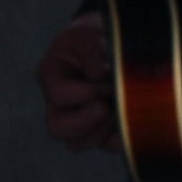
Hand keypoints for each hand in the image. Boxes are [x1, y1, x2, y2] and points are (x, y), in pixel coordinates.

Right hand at [39, 14, 120, 152]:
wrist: (103, 44)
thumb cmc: (92, 39)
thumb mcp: (88, 36)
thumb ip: (92, 50)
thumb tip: (98, 74)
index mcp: (52, 77)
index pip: (59, 95)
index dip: (84, 93)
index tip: (104, 80)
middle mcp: (59, 104)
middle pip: (58, 129)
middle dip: (86, 121)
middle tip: (106, 107)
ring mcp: (77, 120)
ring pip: (76, 144)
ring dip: (100, 132)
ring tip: (116, 111)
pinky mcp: (99, 130)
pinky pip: (104, 146)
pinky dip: (118, 140)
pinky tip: (129, 125)